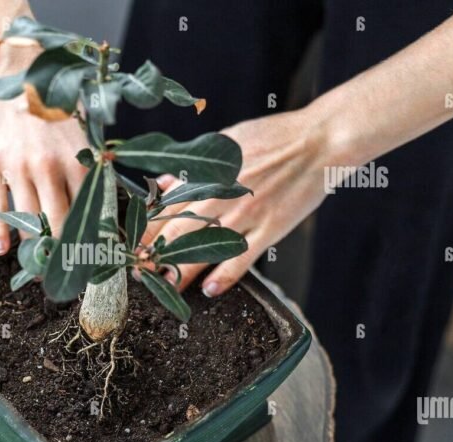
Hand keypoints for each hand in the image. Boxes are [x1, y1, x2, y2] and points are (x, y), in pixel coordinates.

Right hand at [0, 80, 88, 254]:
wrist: (14, 70)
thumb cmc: (53, 100)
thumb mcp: (83, 129)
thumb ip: (92, 163)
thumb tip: (105, 195)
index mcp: (76, 160)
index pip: (88, 211)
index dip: (92, 238)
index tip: (95, 258)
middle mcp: (48, 169)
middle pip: (58, 224)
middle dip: (64, 251)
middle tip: (67, 270)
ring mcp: (18, 169)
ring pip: (27, 220)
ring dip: (33, 246)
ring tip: (38, 263)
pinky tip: (0, 250)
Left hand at [142, 109, 329, 296]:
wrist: (320, 141)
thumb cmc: (275, 138)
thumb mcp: (228, 144)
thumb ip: (196, 168)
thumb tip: (164, 183)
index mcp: (209, 174)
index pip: (167, 206)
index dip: (147, 229)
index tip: (132, 245)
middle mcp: (221, 195)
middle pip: (178, 229)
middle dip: (155, 253)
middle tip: (140, 272)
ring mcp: (245, 213)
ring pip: (204, 246)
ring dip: (181, 269)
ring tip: (166, 285)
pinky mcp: (270, 228)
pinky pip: (242, 257)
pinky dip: (225, 275)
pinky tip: (210, 290)